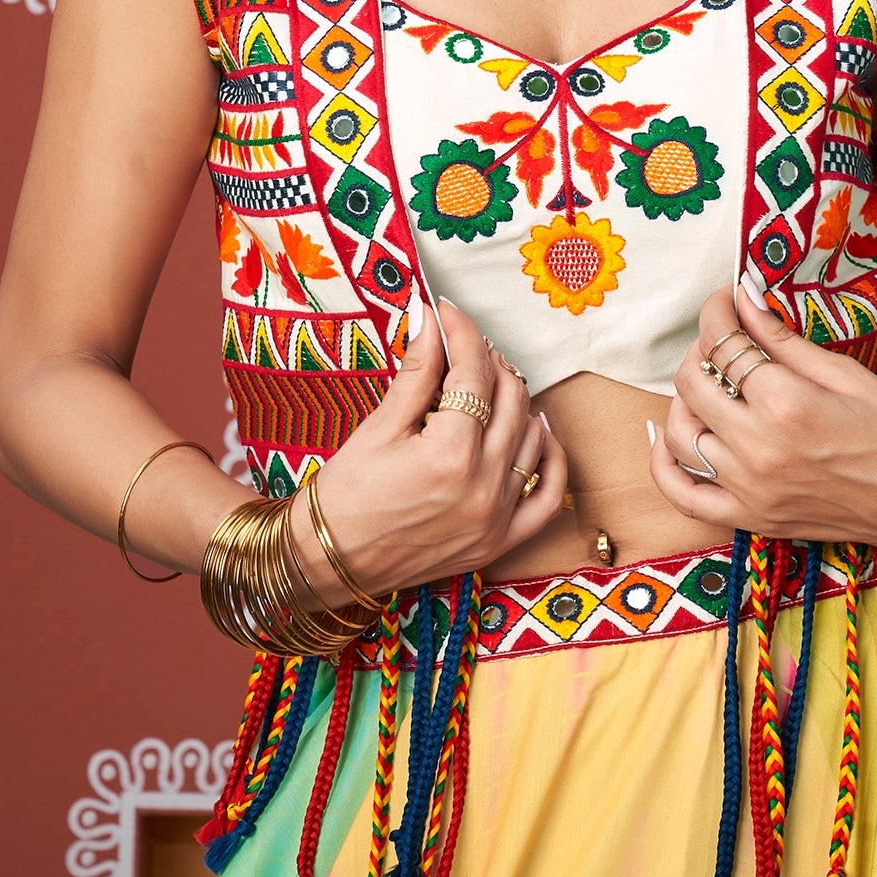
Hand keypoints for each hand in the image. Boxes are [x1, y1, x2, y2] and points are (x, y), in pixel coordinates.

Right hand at [291, 296, 566, 606]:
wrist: (328, 563)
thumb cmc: (344, 496)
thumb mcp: (379, 427)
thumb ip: (417, 371)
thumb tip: (430, 320)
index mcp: (449, 454)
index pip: (474, 373)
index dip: (462, 332)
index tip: (447, 313)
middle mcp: (483, 486)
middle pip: (510, 398)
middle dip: (488, 360)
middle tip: (463, 345)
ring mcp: (497, 517)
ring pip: (532, 437)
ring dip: (516, 400)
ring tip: (488, 381)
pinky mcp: (500, 542)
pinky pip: (548, 496)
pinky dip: (548, 458)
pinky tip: (534, 431)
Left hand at [646, 280, 876, 554]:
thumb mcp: (844, 373)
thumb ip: (783, 339)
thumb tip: (743, 297)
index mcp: (785, 404)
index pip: (723, 343)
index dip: (717, 311)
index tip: (725, 298)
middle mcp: (757, 448)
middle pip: (694, 382)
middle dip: (702, 347)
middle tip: (724, 336)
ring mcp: (750, 489)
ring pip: (680, 433)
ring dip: (684, 399)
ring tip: (710, 381)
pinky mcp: (752, 519)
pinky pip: (682, 496)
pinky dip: (664, 464)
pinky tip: (667, 436)